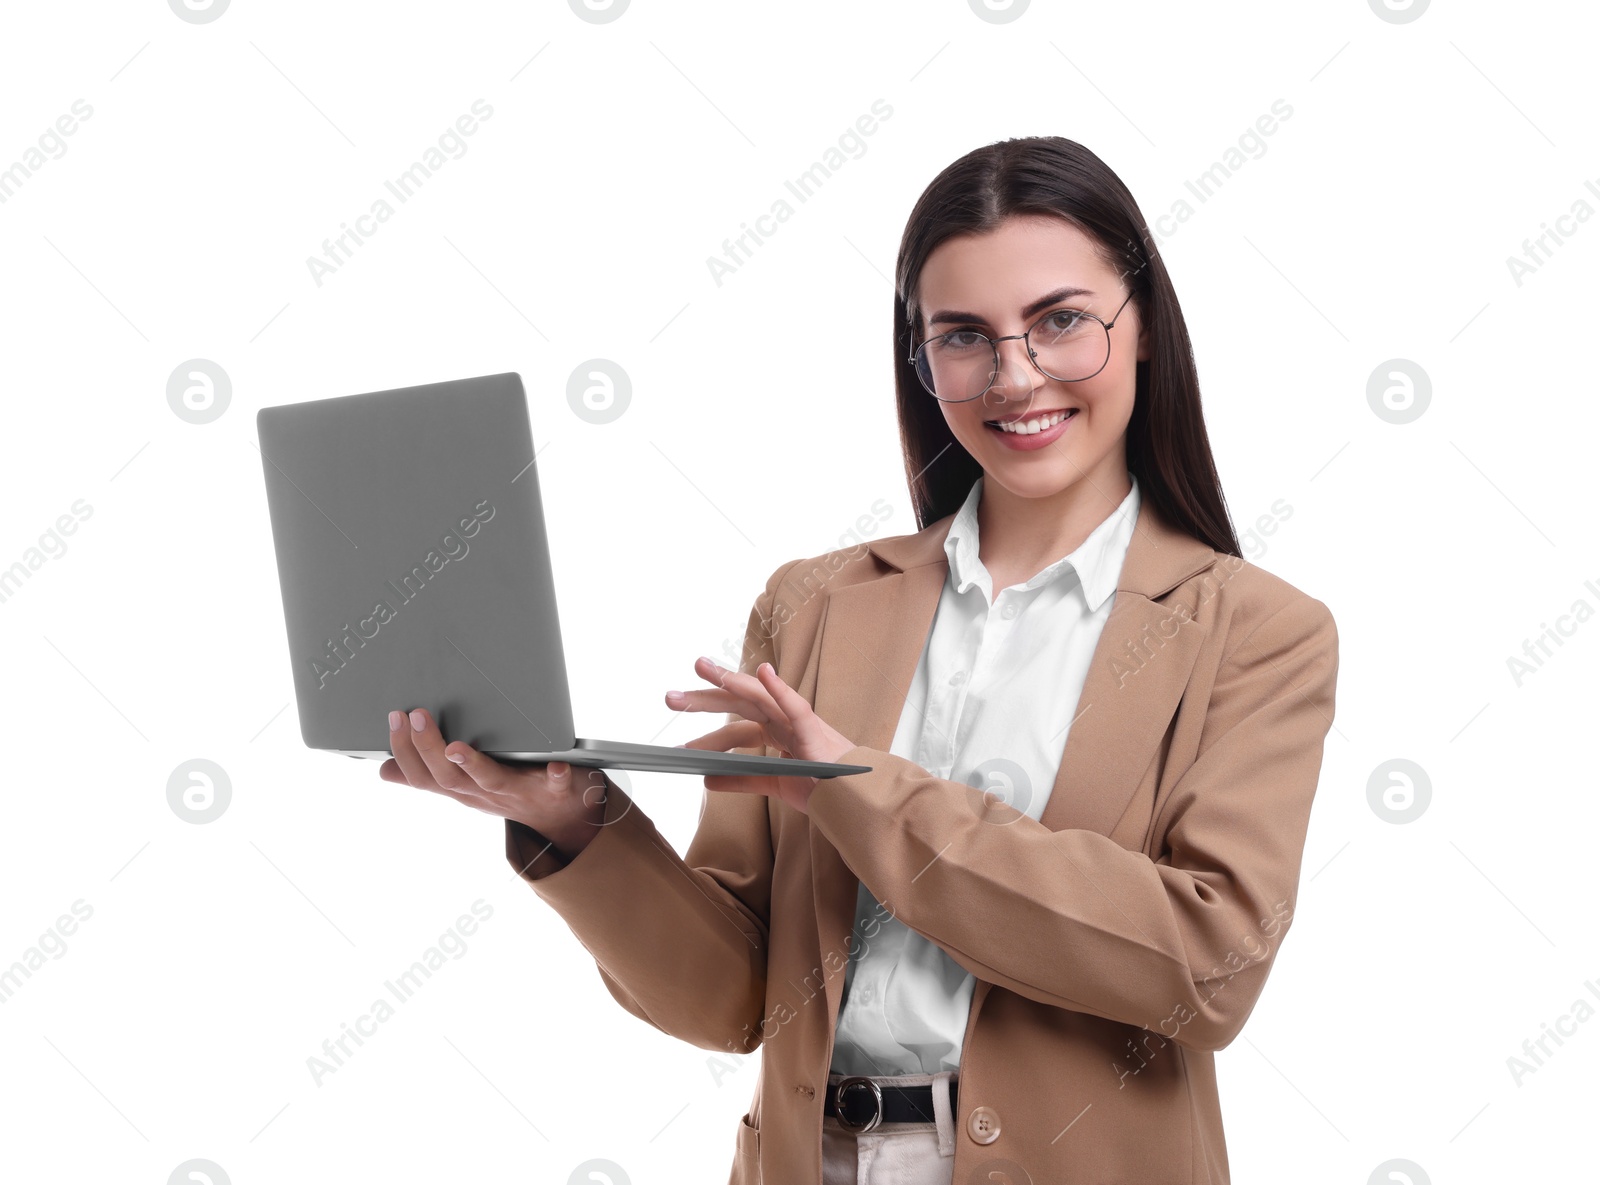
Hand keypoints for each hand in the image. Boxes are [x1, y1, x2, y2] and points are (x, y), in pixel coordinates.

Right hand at [378, 707, 611, 859]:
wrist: (562, 818)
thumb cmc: (510, 792)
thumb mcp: (465, 787)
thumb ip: (429, 776)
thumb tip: (385, 770)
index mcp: (463, 789)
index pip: (423, 777)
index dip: (405, 751)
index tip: (395, 717)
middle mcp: (486, 793)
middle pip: (448, 778)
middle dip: (428, 747)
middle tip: (415, 715)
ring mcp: (521, 793)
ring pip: (489, 781)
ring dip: (472, 764)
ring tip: (456, 748)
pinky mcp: (555, 790)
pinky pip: (555, 785)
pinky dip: (555, 776)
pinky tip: (555, 766)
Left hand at [666, 656, 856, 814]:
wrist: (856, 799)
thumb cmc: (823, 787)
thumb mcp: (774, 784)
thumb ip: (741, 780)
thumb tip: (706, 778)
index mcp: (776, 732)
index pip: (735, 727)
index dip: (707, 729)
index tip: (680, 734)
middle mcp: (783, 721)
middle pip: (738, 704)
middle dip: (705, 699)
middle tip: (670, 697)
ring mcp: (797, 722)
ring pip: (758, 697)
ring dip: (731, 682)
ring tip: (703, 671)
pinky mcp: (813, 730)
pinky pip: (795, 707)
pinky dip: (780, 688)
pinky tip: (762, 672)